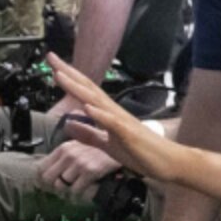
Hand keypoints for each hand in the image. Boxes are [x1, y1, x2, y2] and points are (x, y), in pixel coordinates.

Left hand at [35, 137, 119, 196]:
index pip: (40, 168)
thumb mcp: (79, 148)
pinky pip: (76, 191)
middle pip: (48, 179)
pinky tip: (86, 190)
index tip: (48, 186)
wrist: (122, 147)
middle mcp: (68, 154)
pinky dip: (80, 194)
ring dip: (69, 192)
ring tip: (77, 190)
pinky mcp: (90, 171)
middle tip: (64, 190)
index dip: (42, 181)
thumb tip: (47, 176)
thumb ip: (64, 159)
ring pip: (62, 187)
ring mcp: (79, 163)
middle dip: (54, 187)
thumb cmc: (100, 150)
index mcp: (63, 148)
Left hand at [46, 53, 184, 181]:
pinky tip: (87, 107)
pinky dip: (99, 114)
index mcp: (108, 114)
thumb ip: (88, 134)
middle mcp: (114, 112)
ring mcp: (122, 122)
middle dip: (68, 73)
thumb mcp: (107, 145)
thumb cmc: (142, 153)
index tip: (52, 65)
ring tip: (61, 76)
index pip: (85, 91)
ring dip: (78, 88)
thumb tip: (69, 124)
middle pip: (88, 88)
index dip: (68, 78)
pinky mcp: (129, 134)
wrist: (169, 162)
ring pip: (97, 101)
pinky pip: (112, 123)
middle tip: (51, 58)